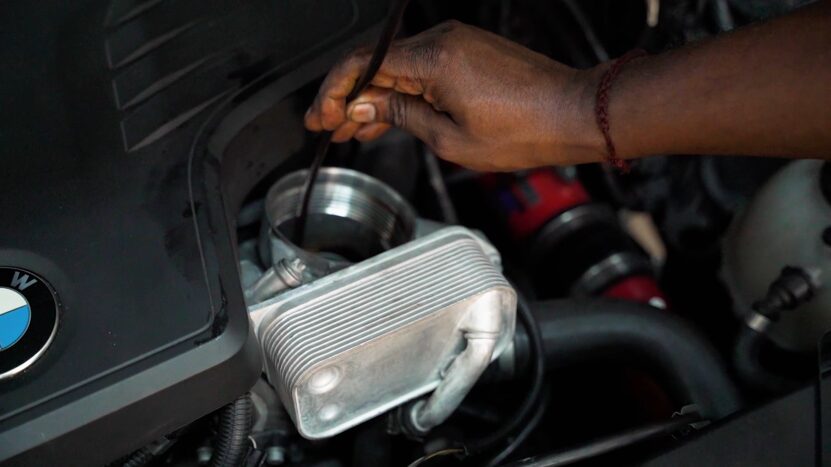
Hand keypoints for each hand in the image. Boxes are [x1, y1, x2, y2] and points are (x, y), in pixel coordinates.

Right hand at [304, 21, 604, 170]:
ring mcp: (457, 44)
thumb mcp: (449, 138)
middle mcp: (442, 41)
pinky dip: (402, 93)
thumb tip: (363, 105)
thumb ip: (399, 115)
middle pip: (376, 65)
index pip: (363, 67)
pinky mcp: (469, 53)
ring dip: (374, 98)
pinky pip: (422, 70)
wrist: (573, 114)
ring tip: (353, 130)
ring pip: (398, 69)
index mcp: (433, 58)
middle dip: (347, 98)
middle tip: (328, 127)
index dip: (333, 93)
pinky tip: (387, 118)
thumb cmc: (525, 130)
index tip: (319, 117)